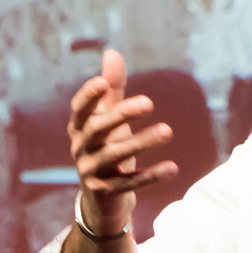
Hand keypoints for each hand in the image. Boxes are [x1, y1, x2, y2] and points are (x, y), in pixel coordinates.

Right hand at [68, 49, 178, 235]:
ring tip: (168, 131)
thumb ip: (112, 89)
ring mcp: (90, 172)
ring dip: (141, 142)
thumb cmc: (107, 148)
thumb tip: (111, 52)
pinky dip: (149, 177)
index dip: (88, 97)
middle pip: (97, 130)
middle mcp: (80, 149)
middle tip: (149, 102)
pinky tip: (172, 168)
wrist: (101, 200)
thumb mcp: (108, 119)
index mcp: (79, 129)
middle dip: (121, 115)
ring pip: (114, 156)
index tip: (102, 83)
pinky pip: (128, 184)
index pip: (79, 110)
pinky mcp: (105, 193)